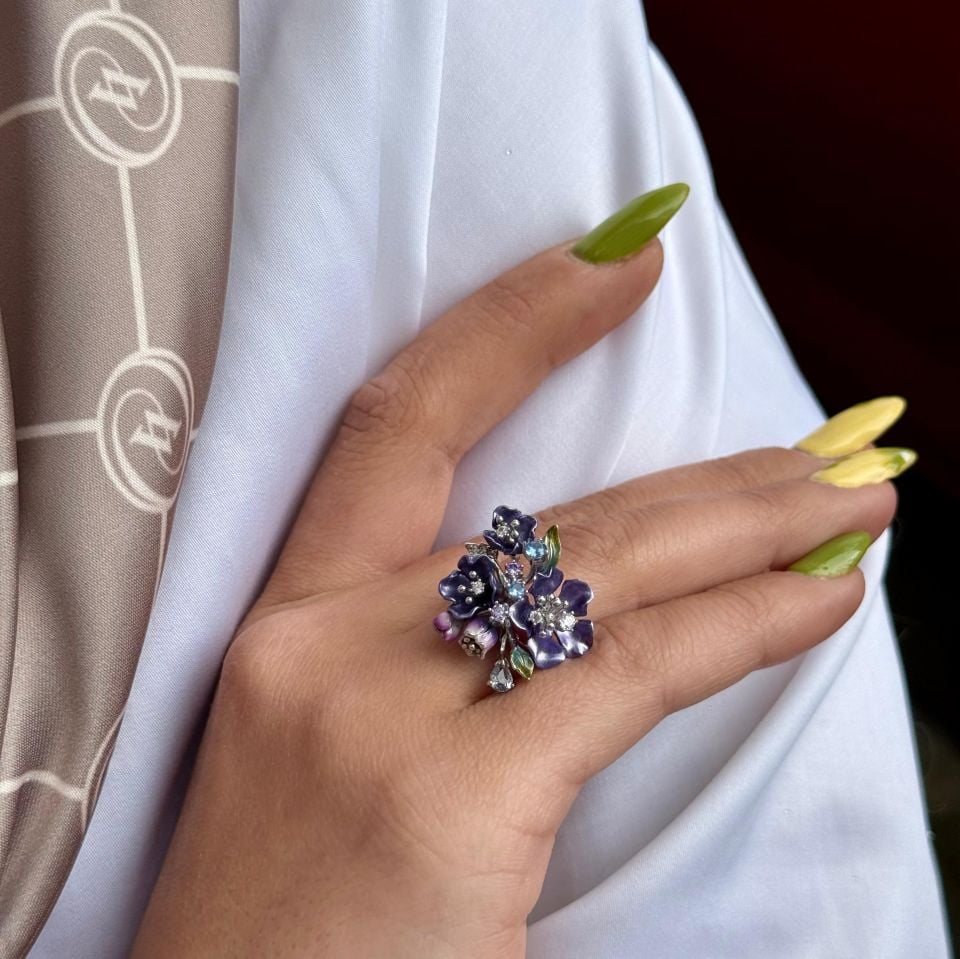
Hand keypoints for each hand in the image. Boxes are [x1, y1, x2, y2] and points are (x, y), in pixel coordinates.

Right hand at [132, 227, 896, 957]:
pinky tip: (821, 597)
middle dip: (703, 459)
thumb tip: (572, 606)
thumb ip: (430, 663)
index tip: (614, 260)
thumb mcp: (335, 748)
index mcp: (286, 623)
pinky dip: (744, 622)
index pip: (397, 424)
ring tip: (854, 504)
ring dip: (749, 523)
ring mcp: (378, 712)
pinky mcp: (447, 796)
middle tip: (828, 435)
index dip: (510, 325)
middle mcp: (321, 640)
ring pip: (602, 568)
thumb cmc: (289, 915)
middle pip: (539, 501)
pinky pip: (633, 668)